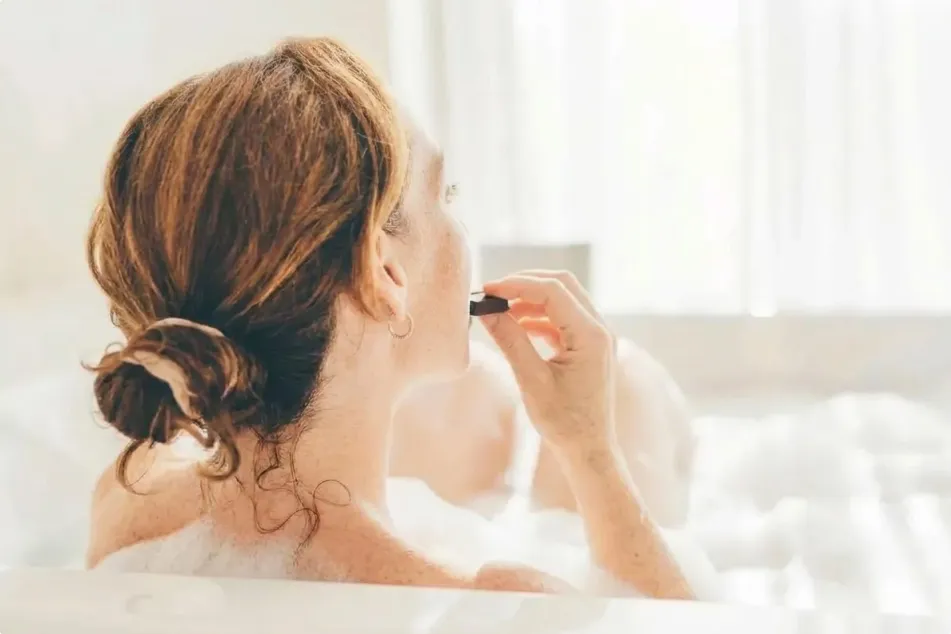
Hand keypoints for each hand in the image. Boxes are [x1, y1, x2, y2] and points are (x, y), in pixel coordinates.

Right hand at [479, 270, 616, 455]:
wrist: (589, 450)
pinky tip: (517, 327)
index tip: (488, 290)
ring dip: (532, 300)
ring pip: (564, 299)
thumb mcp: (531, 380)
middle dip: (526, 284)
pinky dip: (540, 317)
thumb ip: (510, 340)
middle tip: (493, 293)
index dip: (517, 285)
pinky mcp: (590, 346)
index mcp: (591, 335)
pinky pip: (564, 319)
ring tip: (500, 311)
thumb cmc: (564, 422)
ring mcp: (597, 336)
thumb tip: (486, 311)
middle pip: (562, 285)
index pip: (553, 291)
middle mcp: (599, 329)